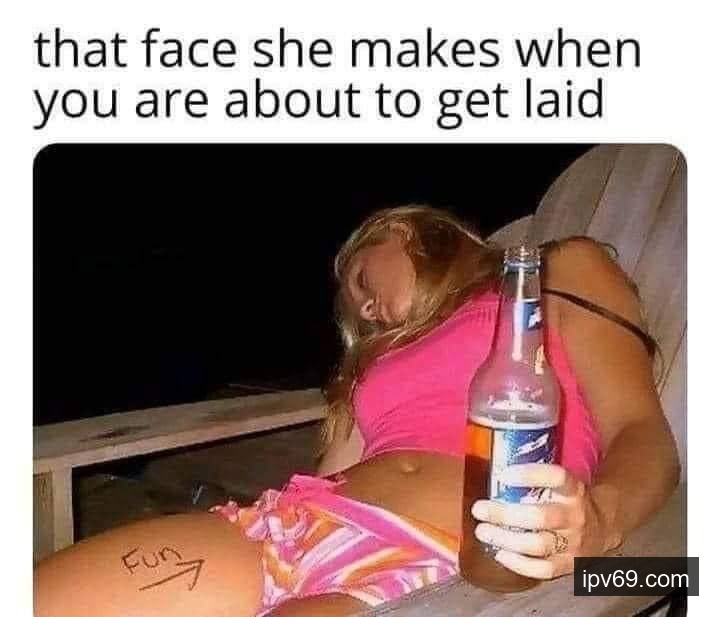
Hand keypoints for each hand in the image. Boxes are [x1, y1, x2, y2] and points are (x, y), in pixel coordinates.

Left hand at [471, 463, 619, 579]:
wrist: (603, 527)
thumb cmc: (567, 501)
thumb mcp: (560, 484)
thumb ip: (535, 480)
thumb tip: (493, 473)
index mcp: (573, 490)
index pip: (557, 477)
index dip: (530, 475)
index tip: (503, 474)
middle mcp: (575, 516)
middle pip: (540, 516)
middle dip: (504, 514)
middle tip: (479, 509)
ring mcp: (574, 543)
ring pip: (539, 544)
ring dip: (506, 539)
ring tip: (482, 531)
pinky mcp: (570, 564)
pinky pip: (544, 569)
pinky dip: (519, 564)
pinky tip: (500, 554)